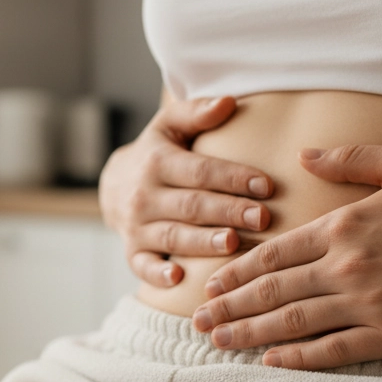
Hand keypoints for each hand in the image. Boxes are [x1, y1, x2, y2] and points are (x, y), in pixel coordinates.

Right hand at [99, 96, 273, 287]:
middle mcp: (144, 195)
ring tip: (234, 243)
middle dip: (227, 212)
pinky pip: (142, 266)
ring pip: (173, 236)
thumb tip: (228, 102)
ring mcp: (136, 226)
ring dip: (203, 242)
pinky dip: (157, 275)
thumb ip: (196, 112)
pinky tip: (179, 279)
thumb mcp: (169, 125)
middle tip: (262, 218)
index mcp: (157, 162)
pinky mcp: (132, 251)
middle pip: (191, 205)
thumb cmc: (157, 152)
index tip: (267, 185)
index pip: (200, 171)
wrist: (114, 184)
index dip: (233, 178)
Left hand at [192, 144, 381, 368]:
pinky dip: (299, 358)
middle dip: (230, 307)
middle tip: (197, 321)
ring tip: (219, 342)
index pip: (274, 253)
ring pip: (293, 323)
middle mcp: (347, 266)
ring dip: (250, 334)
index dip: (237, 272)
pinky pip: (335, 350)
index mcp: (344, 224)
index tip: (211, 284)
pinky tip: (271, 361)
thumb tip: (305, 155)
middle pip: (272, 291)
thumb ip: (349, 159)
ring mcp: (369, 303)